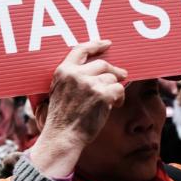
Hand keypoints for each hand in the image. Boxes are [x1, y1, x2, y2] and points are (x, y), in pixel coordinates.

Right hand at [30, 40, 127, 177]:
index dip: (95, 44)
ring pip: (112, 78)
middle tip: (122, 75)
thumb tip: (95, 70)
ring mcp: (89, 84)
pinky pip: (119, 89)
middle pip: (102, 64)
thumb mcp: (58, 91)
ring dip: (115, 88)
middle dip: (114, 70)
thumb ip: (72, 78)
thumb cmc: (61, 119)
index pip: (81, 50)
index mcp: (63, 71)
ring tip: (112, 101)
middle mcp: (76, 74)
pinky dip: (120, 98)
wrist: (63, 137)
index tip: (106, 44)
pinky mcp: (102, 95)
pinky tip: (115, 106)